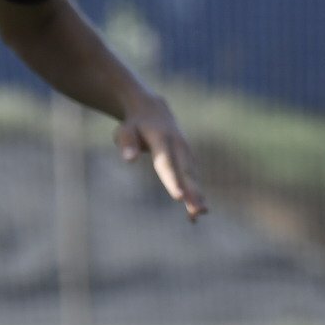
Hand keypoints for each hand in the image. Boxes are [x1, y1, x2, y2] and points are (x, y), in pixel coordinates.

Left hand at [119, 96, 205, 219]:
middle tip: (198, 211)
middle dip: (193, 192)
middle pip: (185, 173)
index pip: (167, 163)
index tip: (179, 198)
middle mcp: (179, 146)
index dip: (173, 181)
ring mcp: (186, 153)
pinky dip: (196, 195)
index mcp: (161, 139)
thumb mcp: (125, 130)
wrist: (154, 109)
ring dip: (197, 196)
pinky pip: (193, 179)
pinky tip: (196, 214)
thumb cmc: (135, 125)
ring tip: (199, 214)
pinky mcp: (189, 160)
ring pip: (192, 177)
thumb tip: (129, 160)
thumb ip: (127, 144)